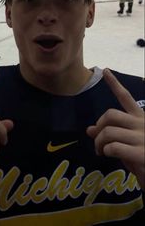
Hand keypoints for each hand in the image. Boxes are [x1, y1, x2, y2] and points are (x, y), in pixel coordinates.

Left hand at [87, 69, 144, 188]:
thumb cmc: (142, 158)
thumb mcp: (125, 143)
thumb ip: (110, 135)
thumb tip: (89, 129)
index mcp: (140, 118)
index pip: (126, 97)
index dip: (114, 84)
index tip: (105, 71)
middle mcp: (142, 124)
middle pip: (110, 115)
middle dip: (98, 126)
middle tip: (96, 140)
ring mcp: (143, 138)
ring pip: (109, 131)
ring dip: (99, 142)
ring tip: (100, 151)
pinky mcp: (142, 153)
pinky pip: (114, 147)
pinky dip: (106, 151)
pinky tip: (108, 155)